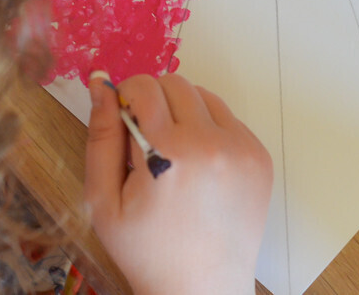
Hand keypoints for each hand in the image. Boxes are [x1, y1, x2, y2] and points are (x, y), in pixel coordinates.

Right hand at [84, 72, 272, 294]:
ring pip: (204, 95)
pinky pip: (228, 118)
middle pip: (176, 83)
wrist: (201, 288)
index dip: (126, 97)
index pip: (144, 86)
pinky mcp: (259, 156)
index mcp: (170, 153)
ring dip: (184, 112)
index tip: (123, 121)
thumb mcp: (103, 200)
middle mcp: (212, 144)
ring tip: (174, 154)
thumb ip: (101, 136)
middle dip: (154, 101)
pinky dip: (209, 129)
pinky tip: (198, 165)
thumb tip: (99, 83)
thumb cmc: (146, 250)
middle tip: (147, 140)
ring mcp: (242, 149)